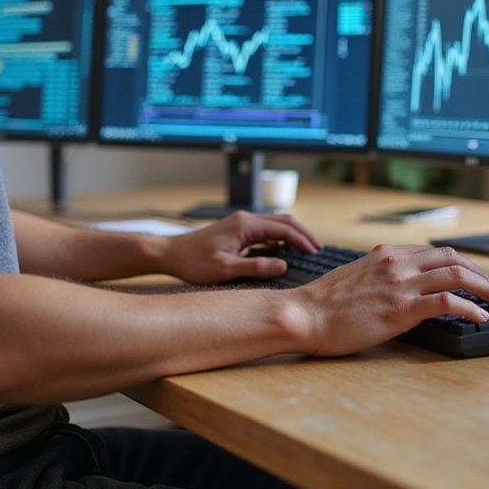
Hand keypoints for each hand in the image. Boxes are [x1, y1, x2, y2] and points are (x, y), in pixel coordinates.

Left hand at [161, 211, 322, 284]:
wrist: (170, 255)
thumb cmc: (194, 263)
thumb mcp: (226, 269)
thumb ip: (256, 266)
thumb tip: (284, 265)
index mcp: (245, 225)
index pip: (283, 228)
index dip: (302, 240)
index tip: (316, 252)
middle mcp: (245, 219)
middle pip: (283, 221)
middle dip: (303, 233)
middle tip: (318, 249)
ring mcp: (240, 223)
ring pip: (275, 224)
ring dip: (292, 234)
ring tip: (307, 249)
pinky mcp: (236, 230)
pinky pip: (265, 230)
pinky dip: (280, 237)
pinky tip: (284, 250)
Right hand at [287, 245, 488, 356]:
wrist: (303, 315)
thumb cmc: (324, 304)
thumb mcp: (357, 277)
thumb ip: (382, 275)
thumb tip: (402, 287)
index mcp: (387, 253)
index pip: (437, 252)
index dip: (464, 265)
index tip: (477, 279)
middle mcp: (397, 262)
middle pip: (454, 258)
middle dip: (482, 274)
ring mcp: (400, 284)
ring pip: (457, 275)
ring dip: (485, 289)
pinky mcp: (400, 308)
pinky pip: (446, 301)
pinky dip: (470, 307)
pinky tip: (480, 317)